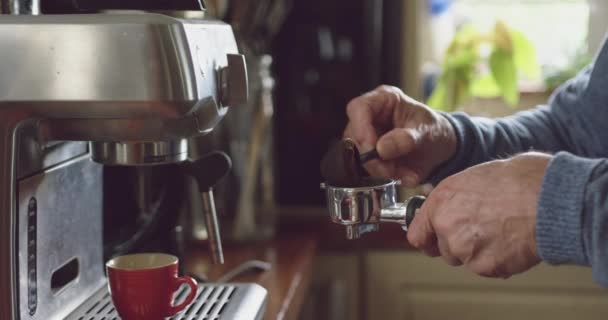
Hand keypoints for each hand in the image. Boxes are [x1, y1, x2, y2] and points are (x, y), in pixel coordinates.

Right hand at [343, 85, 456, 186]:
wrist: (441, 147)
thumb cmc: (434, 130)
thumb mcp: (427, 132)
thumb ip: (407, 139)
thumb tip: (381, 148)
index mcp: (383, 100)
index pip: (358, 108)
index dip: (360, 128)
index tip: (373, 148)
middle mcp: (370, 116)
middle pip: (354, 135)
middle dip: (371, 157)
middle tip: (391, 169)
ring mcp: (367, 136)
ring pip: (357, 155)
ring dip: (378, 169)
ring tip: (400, 172)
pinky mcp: (369, 155)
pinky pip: (366, 168)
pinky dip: (382, 176)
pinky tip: (400, 174)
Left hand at [407, 152, 550, 277]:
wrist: (550, 199)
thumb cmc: (521, 181)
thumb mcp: (476, 177)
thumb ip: (455, 197)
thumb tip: (451, 206)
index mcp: (441, 201)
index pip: (417, 234)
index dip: (427, 237)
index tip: (432, 240)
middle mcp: (447, 226)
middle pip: (443, 249)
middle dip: (459, 243)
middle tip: (483, 228)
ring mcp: (465, 248)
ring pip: (464, 260)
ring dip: (478, 252)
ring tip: (501, 230)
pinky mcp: (486, 266)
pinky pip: (487, 269)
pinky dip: (498, 260)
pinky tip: (512, 240)